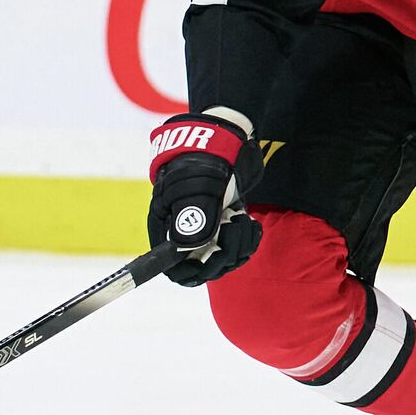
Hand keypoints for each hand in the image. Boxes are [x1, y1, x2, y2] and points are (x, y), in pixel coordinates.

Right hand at [147, 113, 265, 285]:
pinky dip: (247, 240)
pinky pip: (238, 249)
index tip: (209, 259)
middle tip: (232, 228)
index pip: (172, 267)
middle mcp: (183, 233)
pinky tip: (249, 223)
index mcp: (166, 226)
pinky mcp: (225, 228)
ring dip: (239, 245)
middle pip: (202, 266)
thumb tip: (188, 251)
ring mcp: (206, 231)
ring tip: (242, 221)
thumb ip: (193, 220)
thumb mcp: (196, 188)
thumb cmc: (204, 161)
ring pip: (224, 259)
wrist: (225, 143)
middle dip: (222, 254)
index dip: (190, 271)